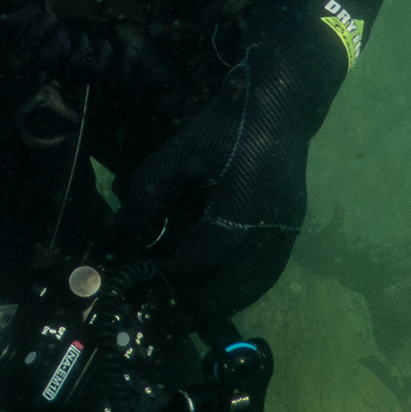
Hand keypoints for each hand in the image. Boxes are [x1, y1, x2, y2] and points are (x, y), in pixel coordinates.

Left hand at [107, 72, 309, 325]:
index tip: (144, 281)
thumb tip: (119, 229)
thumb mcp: (179, 152)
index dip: (170, 274)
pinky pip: (265, 274)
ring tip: (186, 303)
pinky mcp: (292, 230)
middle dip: (197, 303)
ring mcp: (287, 232)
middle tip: (163, 309)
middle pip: (233, 288)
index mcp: (242, 206)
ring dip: (221, 299)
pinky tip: (215, 282)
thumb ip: (147, 192)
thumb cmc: (227, 124)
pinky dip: (239, 285)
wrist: (281, 103)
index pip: (201, 259)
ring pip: (253, 287)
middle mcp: (271, 228)